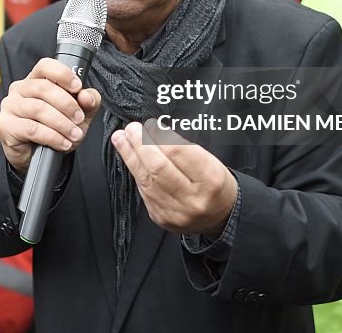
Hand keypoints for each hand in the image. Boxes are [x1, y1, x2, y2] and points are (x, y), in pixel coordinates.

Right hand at [0, 57, 101, 172]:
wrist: (36, 158)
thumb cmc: (55, 129)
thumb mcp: (78, 114)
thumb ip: (88, 102)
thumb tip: (87, 96)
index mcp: (36, 80)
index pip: (45, 66)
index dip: (62, 74)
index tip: (78, 87)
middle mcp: (19, 89)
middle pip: (43, 87)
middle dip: (67, 104)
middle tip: (80, 118)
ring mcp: (10, 106)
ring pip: (38, 108)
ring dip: (61, 123)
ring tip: (74, 134)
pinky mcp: (6, 126)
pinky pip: (31, 128)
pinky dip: (52, 136)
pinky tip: (63, 143)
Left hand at [111, 120, 237, 235]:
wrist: (221, 216)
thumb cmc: (214, 182)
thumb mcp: (210, 160)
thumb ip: (182, 148)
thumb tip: (152, 132)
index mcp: (209, 180)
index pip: (178, 152)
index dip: (158, 136)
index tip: (149, 124)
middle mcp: (192, 199)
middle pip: (158, 167)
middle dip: (139, 144)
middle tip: (130, 129)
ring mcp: (175, 212)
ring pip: (146, 180)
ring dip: (130, 156)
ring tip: (120, 139)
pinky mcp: (161, 218)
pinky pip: (143, 191)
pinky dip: (136, 172)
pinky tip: (130, 159)